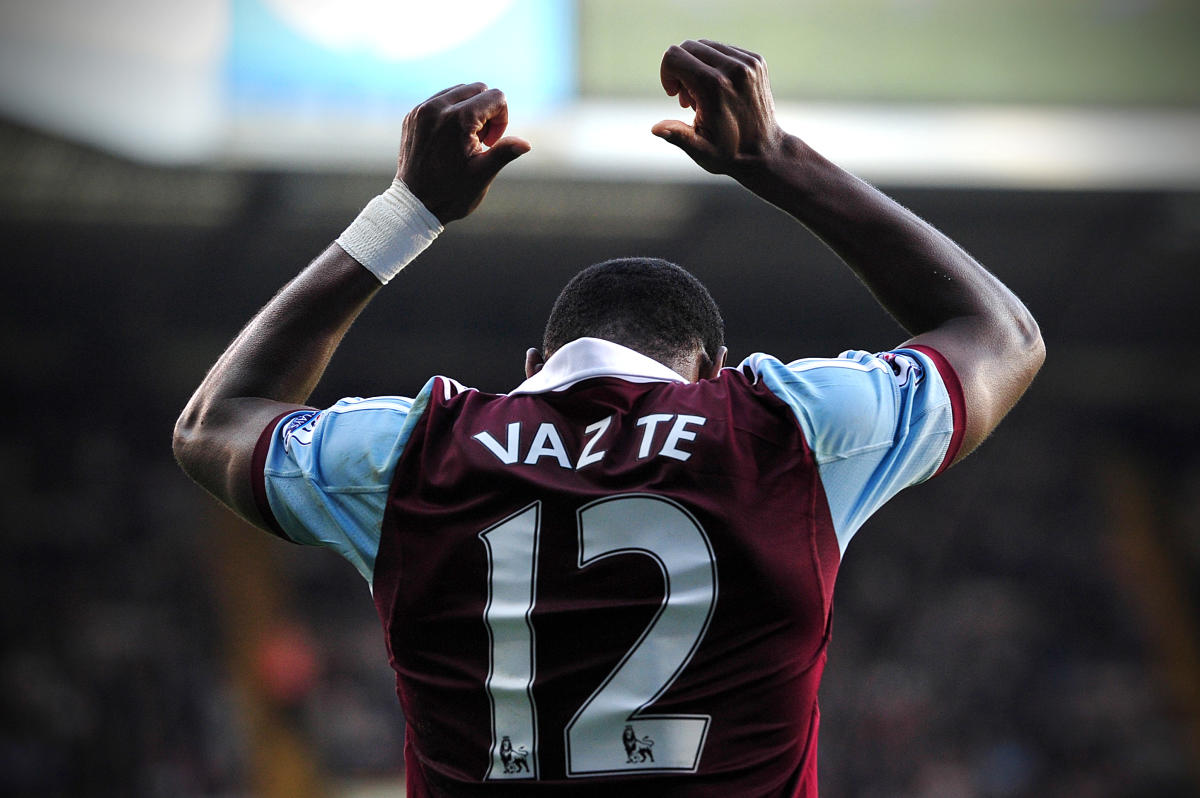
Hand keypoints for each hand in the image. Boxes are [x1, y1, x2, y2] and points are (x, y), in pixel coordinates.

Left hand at [397, 83, 530, 223]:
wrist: (414, 205)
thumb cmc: (451, 194)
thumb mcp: (482, 174)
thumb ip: (504, 152)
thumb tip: (526, 144)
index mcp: (457, 119)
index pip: (496, 97)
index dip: (501, 120)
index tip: (489, 144)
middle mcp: (436, 108)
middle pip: (478, 88)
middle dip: (486, 112)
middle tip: (479, 142)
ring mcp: (421, 110)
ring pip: (459, 91)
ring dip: (469, 110)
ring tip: (463, 141)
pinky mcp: (412, 115)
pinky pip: (440, 100)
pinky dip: (451, 113)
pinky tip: (449, 140)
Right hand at [652, 40, 784, 175]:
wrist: (764, 152)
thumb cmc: (728, 153)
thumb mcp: (699, 150)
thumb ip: (677, 135)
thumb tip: (656, 128)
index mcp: (714, 87)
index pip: (674, 57)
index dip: (666, 74)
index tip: (674, 95)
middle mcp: (733, 68)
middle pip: (687, 47)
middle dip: (680, 70)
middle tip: (689, 99)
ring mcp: (748, 62)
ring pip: (705, 46)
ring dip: (697, 67)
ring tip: (703, 96)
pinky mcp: (756, 60)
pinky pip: (723, 49)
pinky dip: (714, 65)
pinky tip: (718, 89)